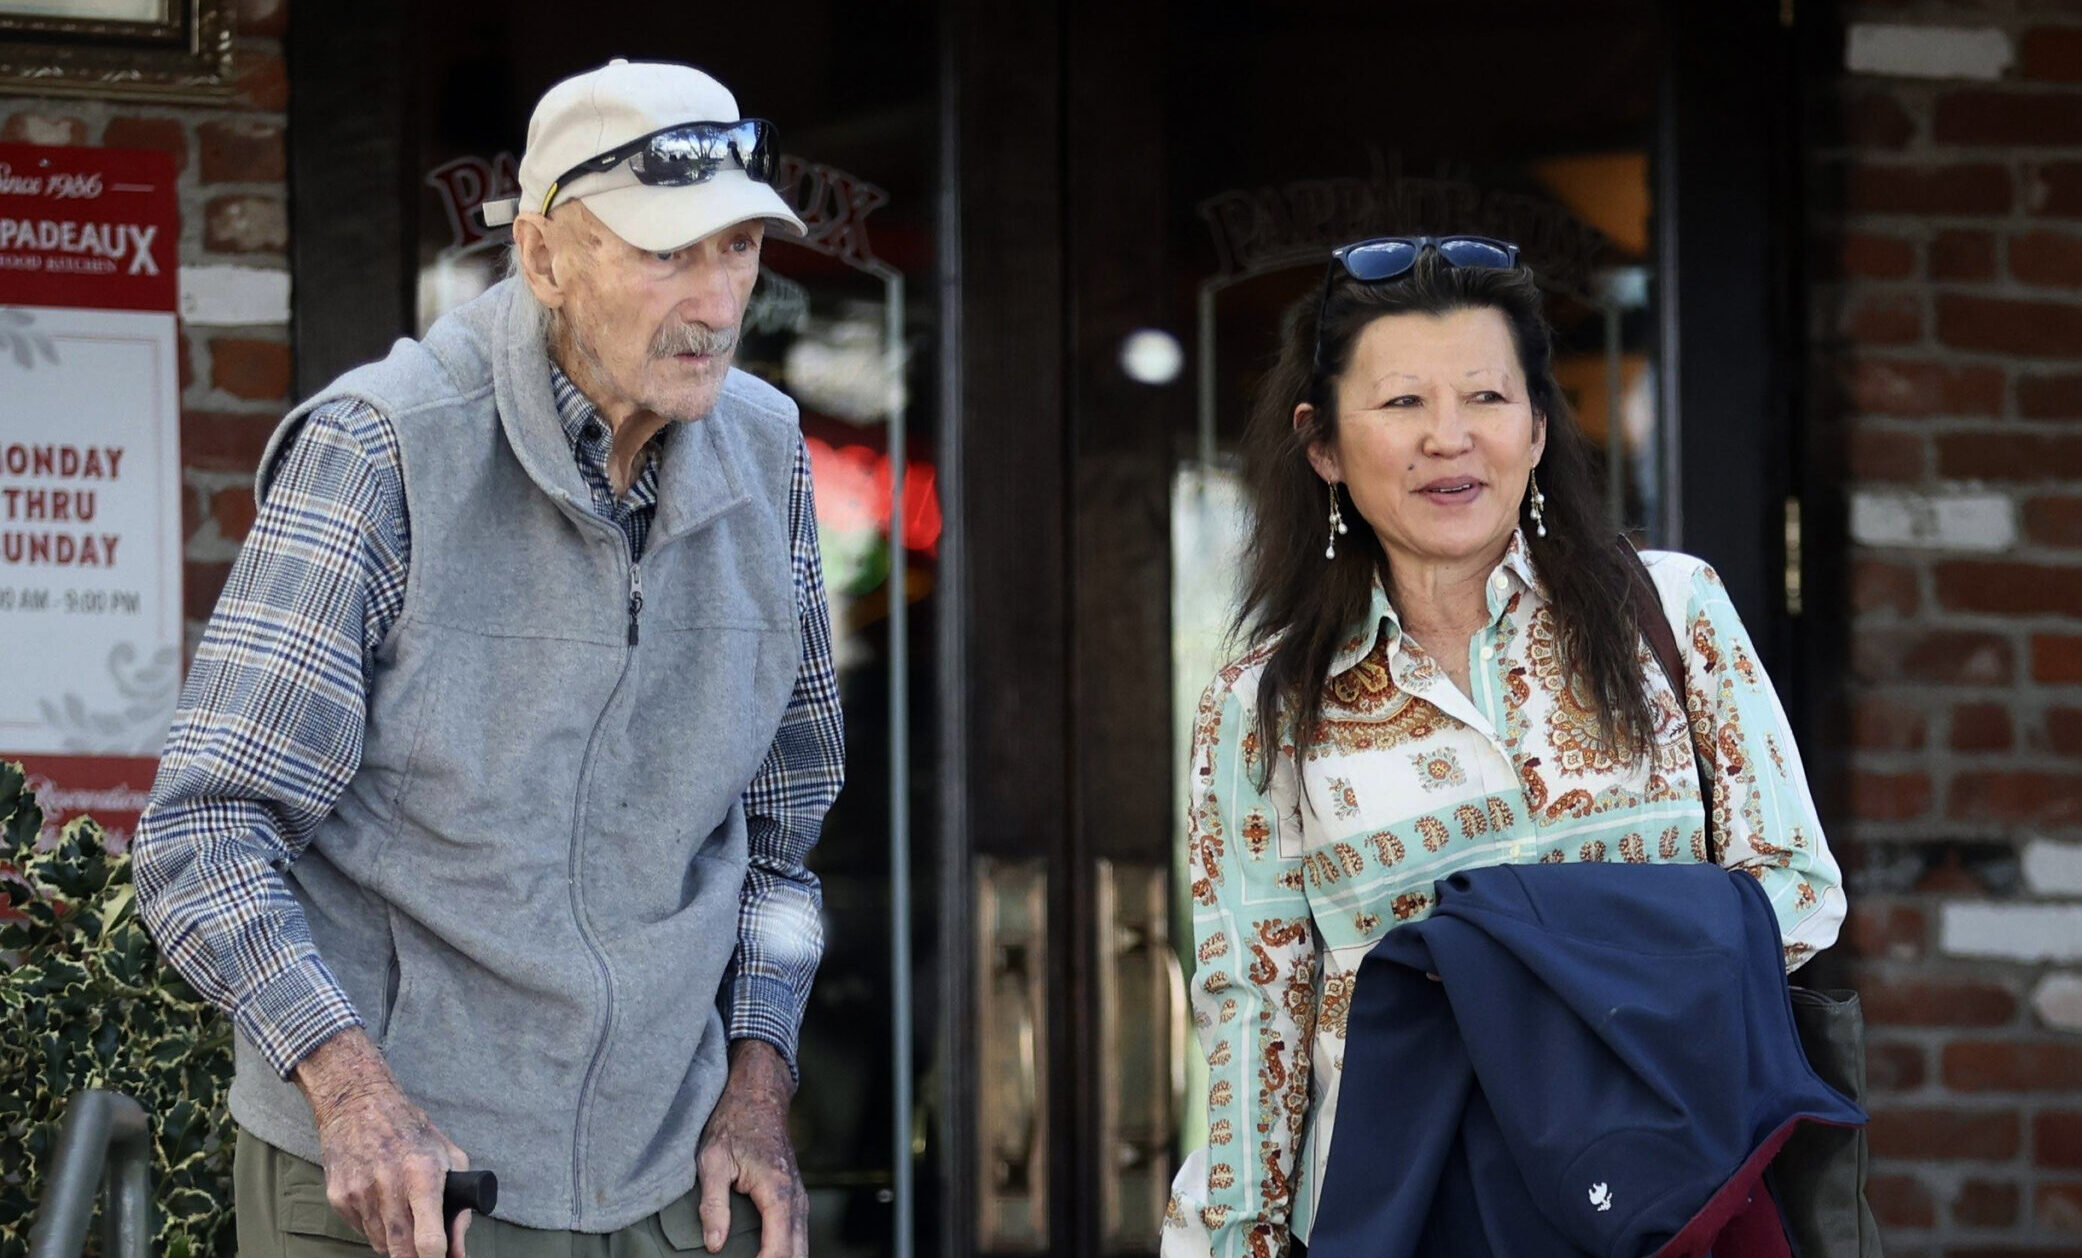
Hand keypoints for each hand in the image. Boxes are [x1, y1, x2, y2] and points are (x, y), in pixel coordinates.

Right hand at [293, 1028, 471, 1257]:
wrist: (358, 1105)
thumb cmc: (412, 1132)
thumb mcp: (449, 1158)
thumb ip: (459, 1209)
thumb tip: (459, 1254)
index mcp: (422, 1173)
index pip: (427, 1239)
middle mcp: (388, 1185)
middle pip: (401, 1251)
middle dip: (416, 1257)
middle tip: (426, 1247)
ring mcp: (359, 1193)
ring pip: (382, 1244)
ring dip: (397, 1241)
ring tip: (405, 1211)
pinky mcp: (338, 1198)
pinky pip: (362, 1231)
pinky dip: (377, 1227)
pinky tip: (382, 1201)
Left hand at [697, 1039, 807, 1257]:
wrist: (759, 1096)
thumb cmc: (734, 1123)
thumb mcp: (712, 1161)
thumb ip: (713, 1205)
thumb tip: (714, 1245)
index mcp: (777, 1193)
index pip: (778, 1251)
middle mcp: (795, 1199)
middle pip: (796, 1256)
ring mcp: (799, 1199)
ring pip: (801, 1248)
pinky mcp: (795, 1199)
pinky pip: (797, 1236)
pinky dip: (785, 1253)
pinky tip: (763, 1256)